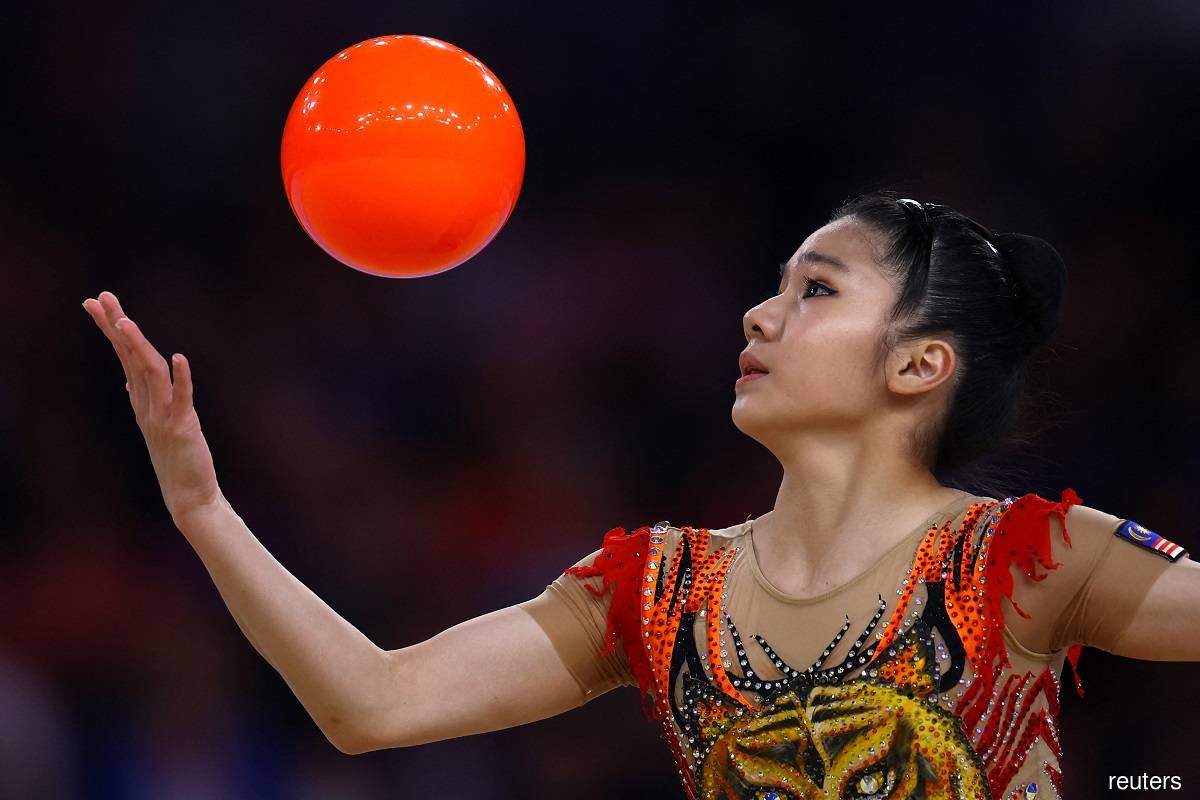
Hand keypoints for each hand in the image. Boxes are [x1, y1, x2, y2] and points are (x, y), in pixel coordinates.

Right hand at [82, 291, 223, 520]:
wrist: (189, 496)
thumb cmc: (175, 459)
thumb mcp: (155, 425)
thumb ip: (143, 400)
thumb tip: (130, 381)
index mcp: (142, 401)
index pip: (123, 357)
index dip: (111, 329)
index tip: (95, 303)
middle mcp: (147, 405)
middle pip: (129, 358)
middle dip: (115, 326)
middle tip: (101, 298)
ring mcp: (163, 417)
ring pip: (148, 374)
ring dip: (137, 345)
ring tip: (126, 320)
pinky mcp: (184, 428)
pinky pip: (182, 398)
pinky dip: (182, 378)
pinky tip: (178, 358)